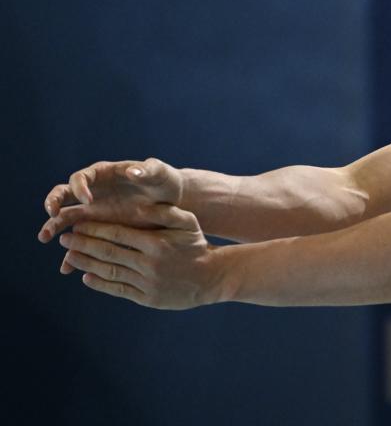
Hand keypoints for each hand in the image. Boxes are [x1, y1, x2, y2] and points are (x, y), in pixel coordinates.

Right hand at [39, 158, 183, 272]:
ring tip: (45, 238)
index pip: (82, 177)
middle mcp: (94, 191)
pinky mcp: (99, 228)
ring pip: (66, 218)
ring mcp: (94, 211)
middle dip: (54, 203)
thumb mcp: (161, 174)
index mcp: (105, 174)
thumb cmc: (165, 182)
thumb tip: (132, 171)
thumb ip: (149, 171)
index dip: (80, 187)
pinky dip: (72, 253)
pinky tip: (67, 268)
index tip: (87, 200)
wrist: (171, 202)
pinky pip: (80, 241)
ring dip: (53, 227)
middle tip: (51, 215)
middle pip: (64, 194)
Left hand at [58, 204, 222, 309]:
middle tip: (65, 239)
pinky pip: (119, 289)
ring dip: (86, 263)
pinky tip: (87, 276)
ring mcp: (147, 282)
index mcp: (156, 243)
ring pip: (110, 271)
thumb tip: (139, 205)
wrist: (212, 277)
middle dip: (83, 245)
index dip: (94, 229)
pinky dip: (100, 283)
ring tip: (69, 257)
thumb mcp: (188, 222)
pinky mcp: (147, 298)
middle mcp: (149, 263)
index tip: (78, 225)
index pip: (117, 234)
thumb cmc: (198, 245)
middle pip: (108, 252)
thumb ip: (164, 211)